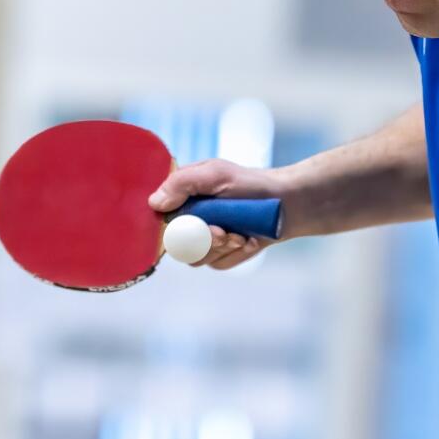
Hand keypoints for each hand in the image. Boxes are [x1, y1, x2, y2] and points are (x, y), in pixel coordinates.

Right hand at [148, 159, 288, 269]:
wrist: (284, 203)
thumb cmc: (249, 184)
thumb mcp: (214, 174)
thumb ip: (182, 183)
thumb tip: (154, 203)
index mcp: (180, 199)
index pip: (160, 222)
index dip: (177, 229)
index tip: (198, 225)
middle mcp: (188, 221)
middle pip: (178, 246)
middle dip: (205, 241)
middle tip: (225, 231)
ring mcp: (204, 241)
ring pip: (198, 259)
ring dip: (223, 247)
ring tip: (241, 233)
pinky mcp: (221, 255)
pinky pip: (219, 264)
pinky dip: (237, 253)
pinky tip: (250, 240)